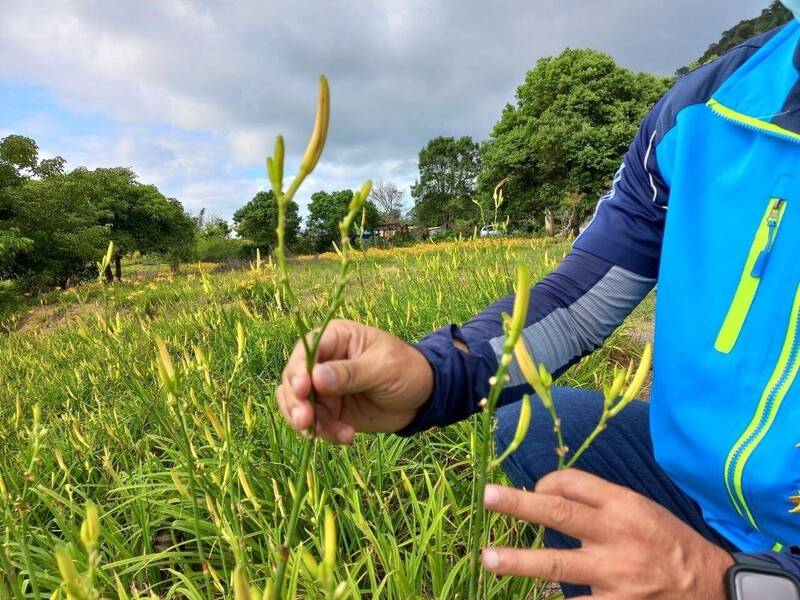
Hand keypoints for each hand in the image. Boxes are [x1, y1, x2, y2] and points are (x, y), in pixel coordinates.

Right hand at [277, 319, 433, 442]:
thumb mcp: (382, 368)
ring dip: (307, 422)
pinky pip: (315, 423)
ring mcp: (324, 388)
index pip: (305, 351)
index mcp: (335, 338)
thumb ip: (350, 373)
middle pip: (293, 379)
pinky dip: (325, 432)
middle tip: (306, 421)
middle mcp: (323, 361)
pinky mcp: (330, 410)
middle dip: (296, 402)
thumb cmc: (406, 370)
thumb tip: (316, 378)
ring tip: (328, 434)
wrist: (423, 397)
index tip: (303, 389)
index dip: (298, 370)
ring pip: (297, 404)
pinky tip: (347, 437)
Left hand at [481, 469, 733, 598]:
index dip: (543, 484)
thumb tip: (546, 494)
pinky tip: (529, 598)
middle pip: (559, 514)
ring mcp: (615, 575)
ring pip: (559, 565)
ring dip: (521, 561)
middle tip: (486, 496)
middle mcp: (616, 535)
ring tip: (489, 558)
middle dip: (519, 504)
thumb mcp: (641, 509)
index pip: (572, 482)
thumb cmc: (669, 543)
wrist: (713, 588)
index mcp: (623, 505)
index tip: (531, 491)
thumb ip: (599, 501)